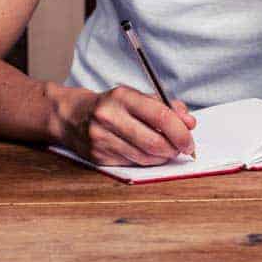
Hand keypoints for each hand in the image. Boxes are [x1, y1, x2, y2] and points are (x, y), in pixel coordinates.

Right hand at [59, 84, 196, 166]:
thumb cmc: (111, 105)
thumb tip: (189, 122)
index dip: (180, 132)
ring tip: (167, 150)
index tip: (190, 139)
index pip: (160, 115)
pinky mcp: (98, 157)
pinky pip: (132, 164)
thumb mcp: (136, 97)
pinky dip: (147, 161)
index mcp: (122, 97)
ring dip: (163, 157)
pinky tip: (149, 154)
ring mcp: (102, 139)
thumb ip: (166, 107)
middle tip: (183, 148)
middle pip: (154, 142)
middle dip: (174, 148)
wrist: (71, 116)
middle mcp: (109, 117)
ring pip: (145, 157)